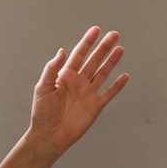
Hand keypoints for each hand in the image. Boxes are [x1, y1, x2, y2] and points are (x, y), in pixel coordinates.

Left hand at [27, 26, 128, 156]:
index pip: (79, 54)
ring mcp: (88, 93)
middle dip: (103, 48)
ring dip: (111, 62)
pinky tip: (124, 76)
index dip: (87, 42)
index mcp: (65, 76)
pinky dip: (117, 86)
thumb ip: (52, 70)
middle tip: (114, 35)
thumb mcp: (43, 88)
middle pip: (94, 60)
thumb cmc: (42, 113)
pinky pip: (108, 94)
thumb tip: (62, 51)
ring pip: (103, 73)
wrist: (49, 137)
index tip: (96, 30)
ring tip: (120, 49)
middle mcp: (78, 82)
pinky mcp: (95, 107)